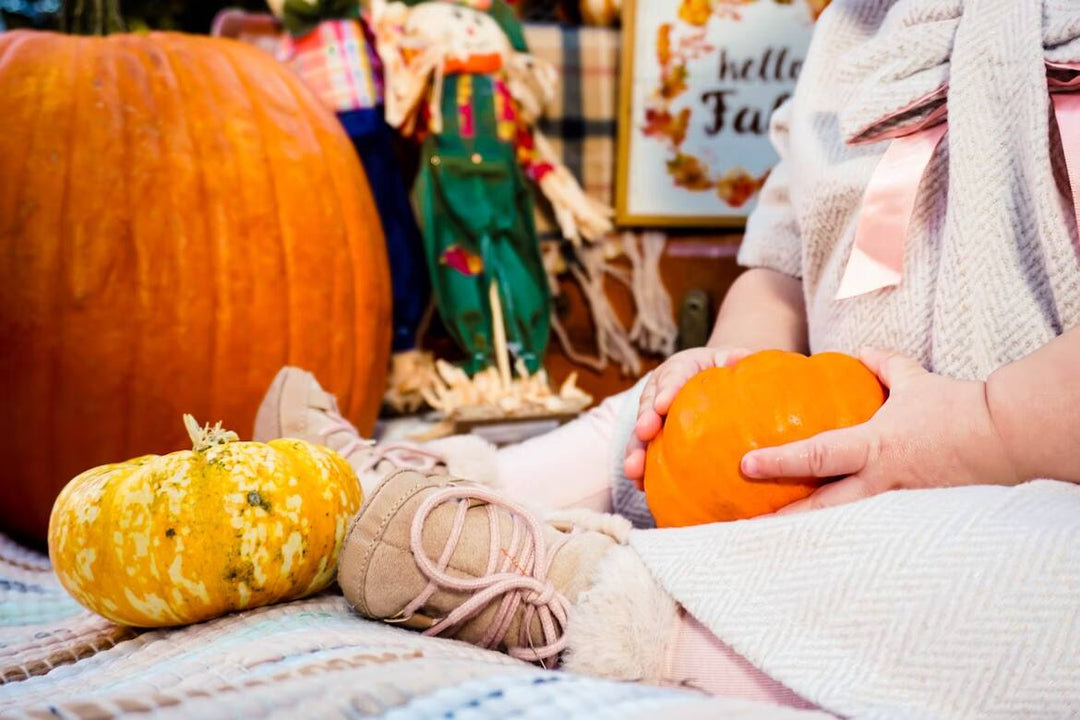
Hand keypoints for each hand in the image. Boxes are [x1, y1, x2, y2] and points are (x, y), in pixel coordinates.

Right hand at [624, 346, 749, 487]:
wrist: (710, 381)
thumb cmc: (721, 372)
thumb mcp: (728, 360)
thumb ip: (734, 359)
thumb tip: (741, 359)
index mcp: (679, 368)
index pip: (673, 376)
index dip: (667, 390)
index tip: (663, 405)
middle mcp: (659, 391)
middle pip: (648, 405)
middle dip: (644, 420)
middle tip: (644, 432)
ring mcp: (653, 416)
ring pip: (639, 433)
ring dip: (635, 451)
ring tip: (633, 470)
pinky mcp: (654, 438)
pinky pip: (644, 452)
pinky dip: (641, 468)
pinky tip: (640, 485)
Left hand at [740, 349, 1021, 514]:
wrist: (1004, 439)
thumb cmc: (955, 407)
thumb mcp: (912, 379)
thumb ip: (880, 364)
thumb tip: (859, 352)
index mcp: (873, 446)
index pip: (815, 457)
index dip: (778, 462)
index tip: (745, 465)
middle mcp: (879, 482)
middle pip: (820, 508)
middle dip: (781, 518)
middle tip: (744, 523)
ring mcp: (895, 505)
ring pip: (842, 525)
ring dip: (808, 531)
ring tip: (773, 539)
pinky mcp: (910, 518)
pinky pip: (868, 528)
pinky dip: (843, 533)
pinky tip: (823, 541)